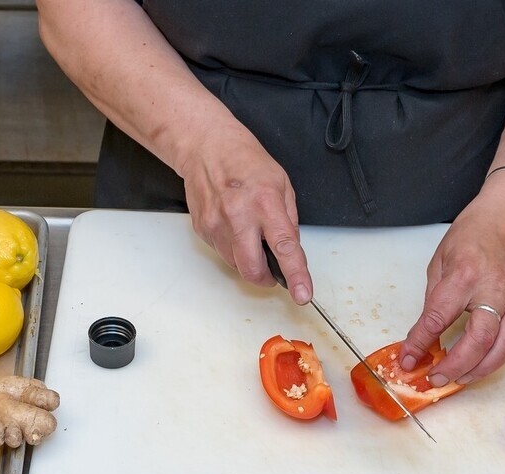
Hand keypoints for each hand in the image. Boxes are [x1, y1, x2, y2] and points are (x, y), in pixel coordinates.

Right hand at [174, 126, 312, 303]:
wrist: (206, 148)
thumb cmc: (245, 161)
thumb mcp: (281, 183)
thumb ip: (288, 219)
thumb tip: (290, 249)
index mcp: (265, 203)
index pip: (284, 247)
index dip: (295, 275)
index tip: (302, 294)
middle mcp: (238, 216)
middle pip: (252, 268)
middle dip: (266, 278)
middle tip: (273, 274)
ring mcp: (216, 225)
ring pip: (235, 264)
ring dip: (248, 260)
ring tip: (249, 234)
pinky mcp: (202, 229)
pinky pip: (221, 252)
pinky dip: (232, 249)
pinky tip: (233, 226)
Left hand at [399, 178, 504, 385]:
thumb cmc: (476, 231)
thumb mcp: (441, 258)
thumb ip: (435, 296)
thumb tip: (427, 329)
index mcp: (465, 275)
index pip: (439, 318)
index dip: (421, 343)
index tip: (408, 359)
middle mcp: (494, 291)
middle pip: (478, 340)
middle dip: (455, 366)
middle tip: (435, 379)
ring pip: (503, 347)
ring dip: (480, 370)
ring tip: (458, 380)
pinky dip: (496, 358)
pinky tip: (480, 365)